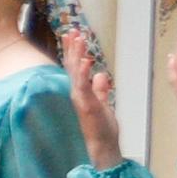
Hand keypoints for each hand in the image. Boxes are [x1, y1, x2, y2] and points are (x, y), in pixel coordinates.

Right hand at [69, 29, 123, 163]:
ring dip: (76, 55)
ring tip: (78, 39)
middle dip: (72, 48)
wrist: (102, 147)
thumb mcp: (104, 104)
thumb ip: (101, 89)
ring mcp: (80, 98)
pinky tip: (85, 60)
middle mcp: (77, 93)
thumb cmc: (103, 129)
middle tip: (72, 31)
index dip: (74, 51)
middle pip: (72, 66)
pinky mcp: (85, 104)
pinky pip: (83, 86)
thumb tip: (101, 75)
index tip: (74, 36)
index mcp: (82, 92)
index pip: (75, 67)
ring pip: (75, 72)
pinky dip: (83, 73)